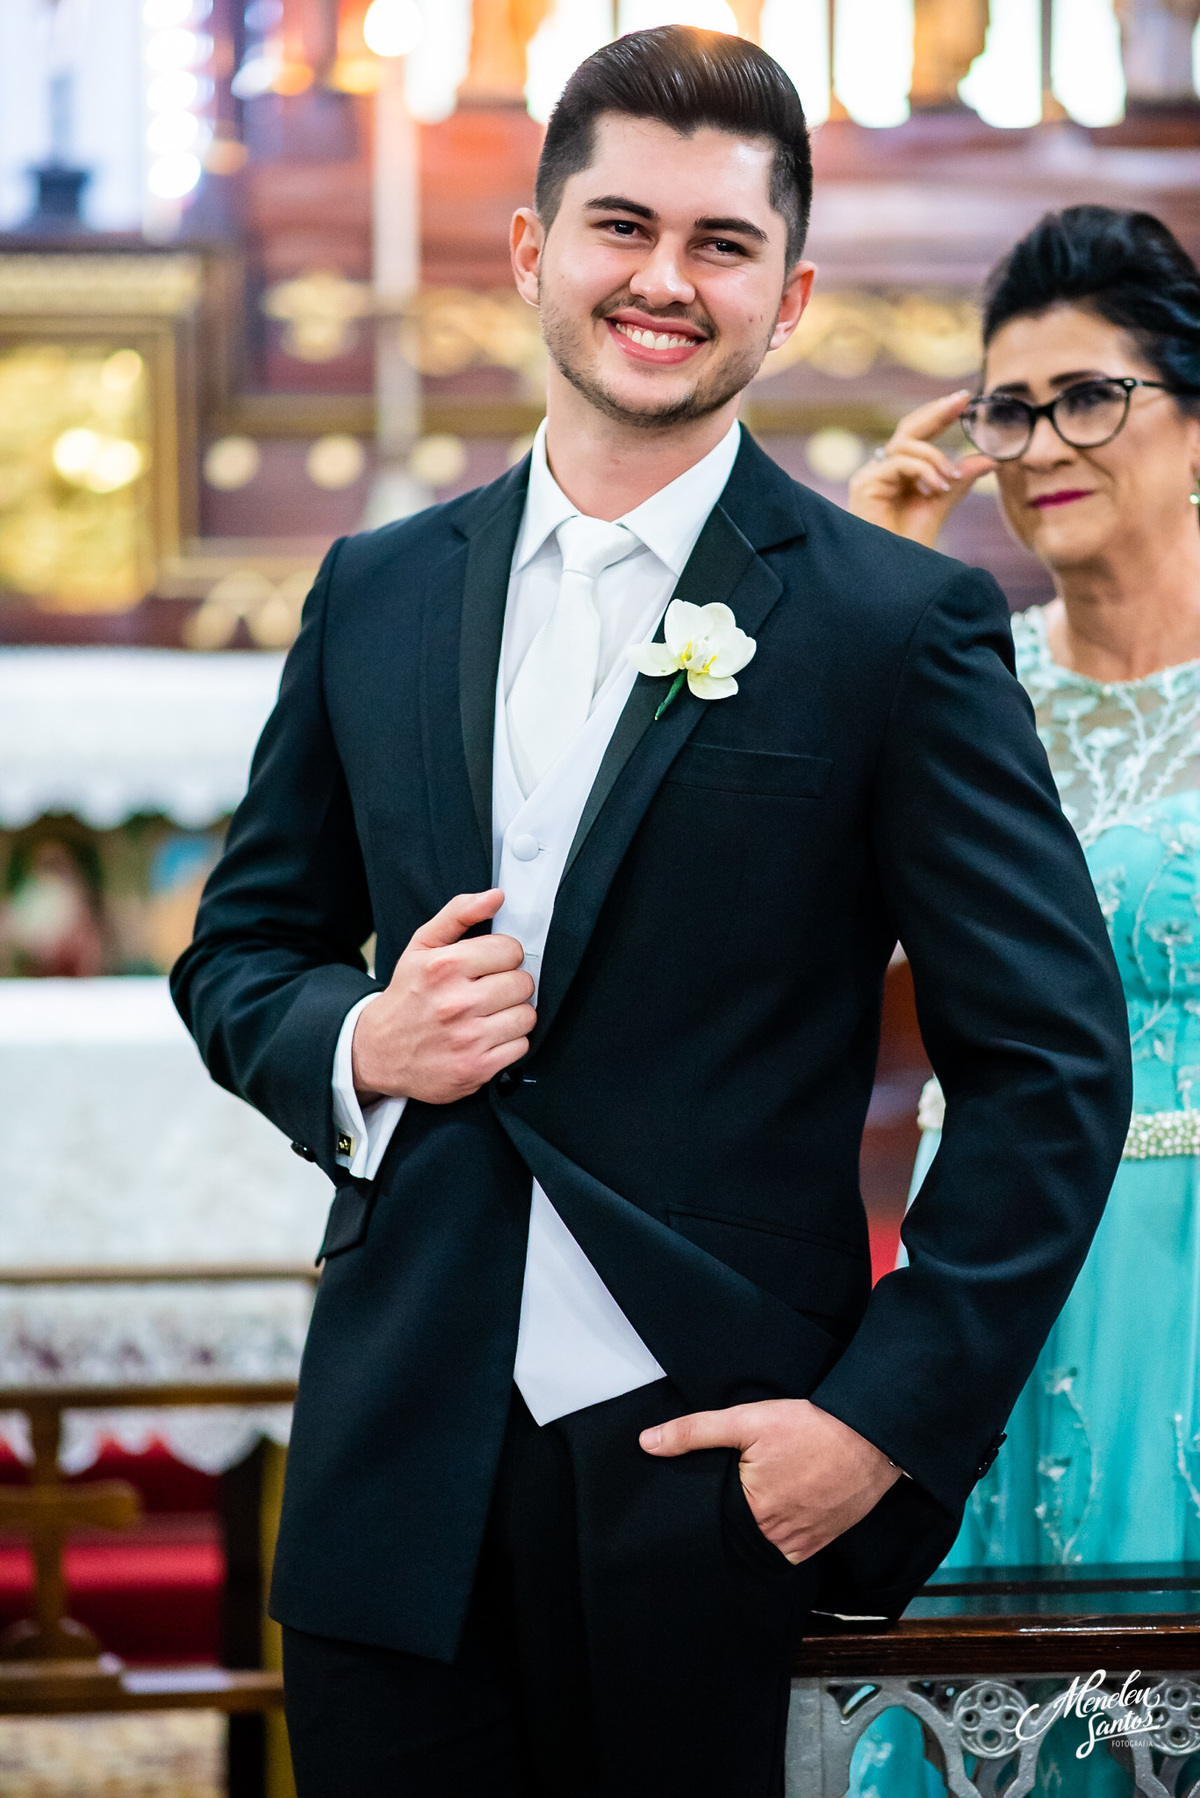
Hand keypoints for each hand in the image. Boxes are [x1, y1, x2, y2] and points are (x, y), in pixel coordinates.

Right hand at [351, 889, 535, 1105]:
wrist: (379, 1051)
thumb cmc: (407, 995)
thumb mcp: (422, 946)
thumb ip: (459, 914)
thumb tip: (496, 897)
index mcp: (444, 966)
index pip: (510, 950)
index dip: (503, 955)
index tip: (490, 964)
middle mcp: (456, 1002)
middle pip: (522, 983)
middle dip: (510, 984)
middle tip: (489, 990)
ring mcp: (467, 1038)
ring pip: (527, 1015)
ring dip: (513, 1014)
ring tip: (490, 1014)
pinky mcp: (476, 1068)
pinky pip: (521, 1046)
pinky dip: (509, 1042)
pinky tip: (488, 1036)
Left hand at [640, 1398, 899, 1563]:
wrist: (872, 1436)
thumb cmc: (811, 1427)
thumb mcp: (746, 1420)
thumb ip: (694, 1432)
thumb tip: (647, 1443)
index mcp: (753, 1513)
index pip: (711, 1527)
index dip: (701, 1515)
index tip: (693, 1506)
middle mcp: (778, 1538)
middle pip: (738, 1539)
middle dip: (726, 1525)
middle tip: (721, 1502)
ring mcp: (803, 1543)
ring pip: (764, 1547)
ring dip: (754, 1532)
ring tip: (747, 1508)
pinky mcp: (823, 1541)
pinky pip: (791, 1550)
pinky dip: (778, 1536)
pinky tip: (774, 1514)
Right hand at [847, 391, 994, 547]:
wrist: (895, 574)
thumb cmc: (911, 546)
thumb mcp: (941, 504)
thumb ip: (959, 480)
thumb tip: (990, 459)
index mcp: (899, 473)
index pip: (918, 435)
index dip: (939, 415)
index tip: (965, 399)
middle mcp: (881, 471)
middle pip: (907, 429)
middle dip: (936, 413)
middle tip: (961, 400)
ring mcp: (870, 477)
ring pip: (904, 445)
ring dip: (934, 458)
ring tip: (949, 480)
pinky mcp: (864, 486)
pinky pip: (898, 463)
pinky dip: (922, 471)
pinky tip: (936, 488)